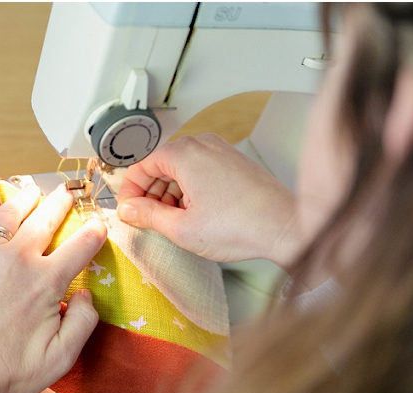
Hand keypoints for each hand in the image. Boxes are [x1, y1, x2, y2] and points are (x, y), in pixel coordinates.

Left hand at [0, 183, 106, 392]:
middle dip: (61, 203)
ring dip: (26, 197)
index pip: (81, 245)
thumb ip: (83, 322)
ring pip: (11, 213)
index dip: (96, 231)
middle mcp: (19, 259)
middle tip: (68, 194)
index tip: (100, 223)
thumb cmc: (8, 371)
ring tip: (34, 190)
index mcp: (47, 282)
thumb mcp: (60, 358)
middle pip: (46, 220)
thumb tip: (87, 294)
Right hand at [116, 134, 301, 268]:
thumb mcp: (181, 228)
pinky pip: (201, 170)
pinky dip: (190, 190)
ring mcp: (221, 150)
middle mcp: (202, 144)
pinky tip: (196, 215)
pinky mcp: (234, 162)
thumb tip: (128, 210)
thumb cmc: (240, 225)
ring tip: (175, 223)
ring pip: (181, 169)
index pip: (141, 166)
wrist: (284, 226)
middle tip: (148, 221)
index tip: (128, 213)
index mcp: (183, 152)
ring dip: (170, 194)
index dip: (129, 193)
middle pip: (161, 165)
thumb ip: (147, 216)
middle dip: (151, 194)